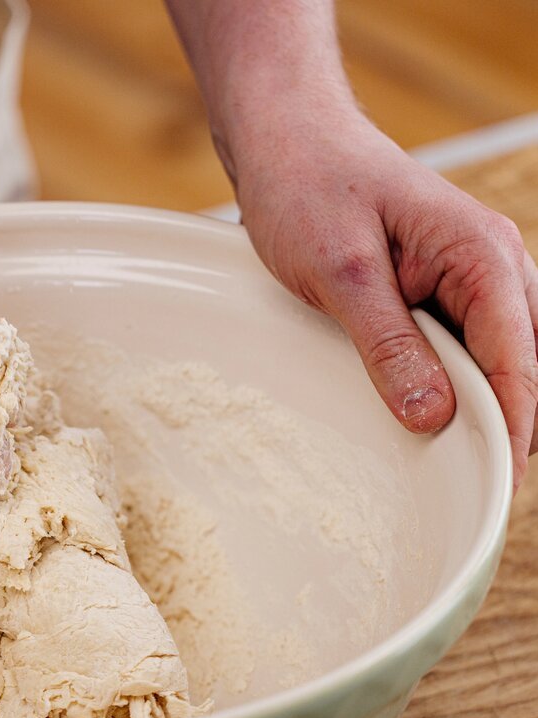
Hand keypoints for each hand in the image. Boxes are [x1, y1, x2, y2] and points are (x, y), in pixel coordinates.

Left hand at [235, 114, 537, 486]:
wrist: (285, 145)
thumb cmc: (309, 187)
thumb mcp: (343, 272)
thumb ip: (389, 344)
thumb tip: (433, 415)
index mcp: (482, 255)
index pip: (517, 358)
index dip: (513, 426)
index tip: (499, 484)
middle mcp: (488, 268)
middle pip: (512, 366)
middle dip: (496, 426)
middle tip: (467, 490)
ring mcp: (462, 282)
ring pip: (484, 363)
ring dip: (468, 410)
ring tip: (444, 469)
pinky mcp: (432, 294)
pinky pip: (452, 351)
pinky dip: (441, 387)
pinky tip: (419, 419)